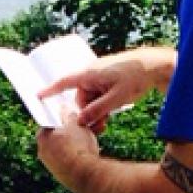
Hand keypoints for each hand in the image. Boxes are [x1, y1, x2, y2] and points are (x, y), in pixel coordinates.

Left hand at [36, 110, 100, 192]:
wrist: (85, 173)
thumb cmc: (78, 145)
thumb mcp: (75, 123)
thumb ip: (69, 115)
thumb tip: (65, 110)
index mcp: (41, 136)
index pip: (51, 122)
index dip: (65, 118)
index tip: (75, 117)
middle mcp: (43, 152)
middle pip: (60, 136)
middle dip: (75, 131)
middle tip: (87, 126)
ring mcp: (52, 166)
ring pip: (67, 149)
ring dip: (80, 143)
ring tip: (94, 137)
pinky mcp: (63, 176)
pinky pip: (72, 161)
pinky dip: (80, 156)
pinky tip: (92, 152)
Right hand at [38, 47, 175, 132]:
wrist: (155, 65)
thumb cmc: (136, 78)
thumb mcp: (116, 98)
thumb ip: (97, 110)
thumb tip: (80, 120)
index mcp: (89, 74)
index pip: (64, 82)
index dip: (50, 90)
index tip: (37, 95)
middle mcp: (91, 73)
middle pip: (80, 98)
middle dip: (86, 113)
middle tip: (100, 127)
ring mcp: (100, 75)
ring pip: (90, 98)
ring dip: (96, 110)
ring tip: (108, 121)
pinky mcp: (108, 78)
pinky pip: (98, 93)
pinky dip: (102, 103)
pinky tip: (111, 111)